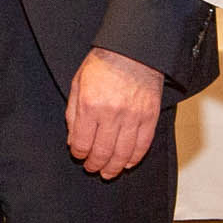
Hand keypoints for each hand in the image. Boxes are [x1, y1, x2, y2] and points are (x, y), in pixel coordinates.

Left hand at [63, 48, 166, 180]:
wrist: (134, 50)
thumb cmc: (104, 63)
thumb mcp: (78, 83)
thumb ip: (73, 113)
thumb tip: (72, 140)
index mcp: (90, 105)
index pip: (81, 142)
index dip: (79, 153)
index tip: (79, 155)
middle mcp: (111, 114)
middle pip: (102, 152)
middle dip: (95, 165)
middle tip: (92, 168)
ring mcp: (133, 117)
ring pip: (122, 153)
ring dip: (114, 168)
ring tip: (108, 173)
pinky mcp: (150, 117)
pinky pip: (143, 145)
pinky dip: (134, 158)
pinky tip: (127, 163)